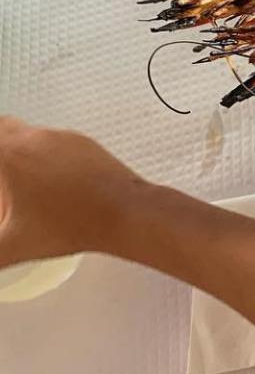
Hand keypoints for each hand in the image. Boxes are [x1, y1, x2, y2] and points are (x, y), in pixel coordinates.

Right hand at [0, 117, 147, 265]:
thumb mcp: (13, 246)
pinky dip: (43, 153)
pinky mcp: (84, 143)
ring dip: (18, 150)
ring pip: (29, 132)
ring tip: (19, 182)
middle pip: (3, 127)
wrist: (124, 213)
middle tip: (1, 176)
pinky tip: (48, 182)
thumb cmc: (71, 225)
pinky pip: (54, 140)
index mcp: (13, 156)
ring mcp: (63, 137)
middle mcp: (37, 138)